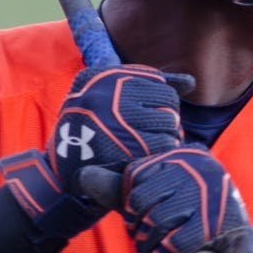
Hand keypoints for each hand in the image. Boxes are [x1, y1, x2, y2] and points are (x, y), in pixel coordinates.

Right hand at [0, 64, 192, 239]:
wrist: (61, 176)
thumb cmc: (94, 132)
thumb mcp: (109, 99)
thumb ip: (150, 85)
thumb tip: (192, 82)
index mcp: (98, 76)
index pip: (157, 81)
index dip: (160, 102)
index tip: (145, 115)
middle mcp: (104, 94)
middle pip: (167, 102)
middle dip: (167, 119)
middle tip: (152, 132)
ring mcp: (112, 122)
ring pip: (170, 124)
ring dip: (167, 137)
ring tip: (149, 144)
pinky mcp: (123, 149)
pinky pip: (163, 147)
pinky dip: (161, 155)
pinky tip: (147, 158)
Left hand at [119, 146, 252, 252]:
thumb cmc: (190, 223)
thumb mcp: (155, 201)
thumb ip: (120, 190)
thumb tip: (84, 177)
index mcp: (186, 154)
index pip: (135, 176)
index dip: (134, 207)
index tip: (148, 219)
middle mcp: (202, 167)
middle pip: (143, 199)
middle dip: (140, 229)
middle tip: (153, 241)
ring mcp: (213, 195)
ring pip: (157, 222)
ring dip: (149, 248)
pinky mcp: (219, 226)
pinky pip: (174, 245)